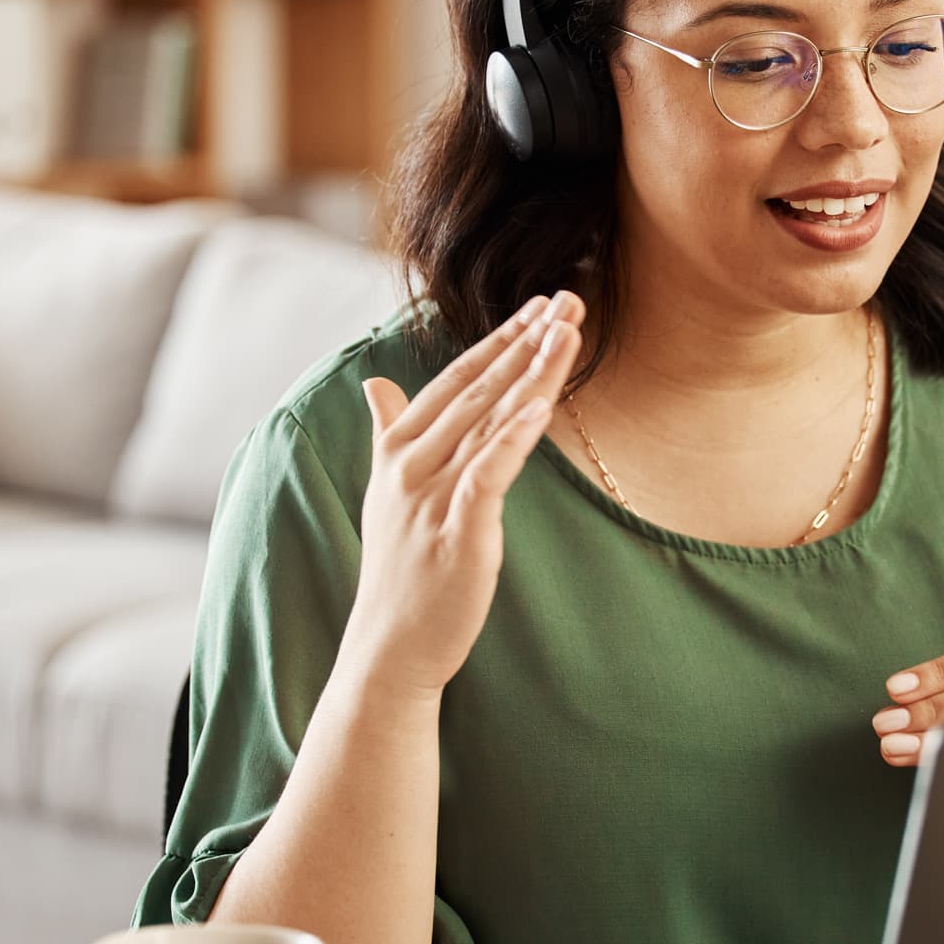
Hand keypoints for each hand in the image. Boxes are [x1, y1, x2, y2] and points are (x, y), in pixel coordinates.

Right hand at [342, 290, 583, 698]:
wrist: (390, 645)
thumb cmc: (398, 568)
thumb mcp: (386, 490)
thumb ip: (386, 431)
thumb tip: (373, 382)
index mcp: (398, 448)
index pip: (456, 380)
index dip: (499, 341)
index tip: (538, 307)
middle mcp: (412, 463)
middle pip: (480, 389)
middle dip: (527, 342)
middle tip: (570, 299)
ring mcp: (433, 496)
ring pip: (490, 420)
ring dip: (533, 372)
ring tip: (569, 330)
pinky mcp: (459, 531)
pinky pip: (489, 472)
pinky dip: (514, 436)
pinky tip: (540, 404)